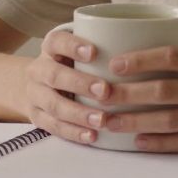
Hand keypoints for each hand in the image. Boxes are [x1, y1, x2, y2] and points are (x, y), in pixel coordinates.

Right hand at [21, 30, 111, 145]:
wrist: (38, 85)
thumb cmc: (72, 65)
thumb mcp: (79, 52)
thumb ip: (103, 48)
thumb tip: (143, 47)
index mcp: (50, 48)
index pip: (57, 42)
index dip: (73, 46)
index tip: (94, 52)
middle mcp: (39, 69)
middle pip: (54, 75)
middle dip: (80, 83)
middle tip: (105, 91)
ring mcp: (35, 95)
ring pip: (54, 105)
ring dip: (79, 114)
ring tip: (102, 120)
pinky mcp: (37, 117)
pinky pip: (53, 127)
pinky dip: (73, 132)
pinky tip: (92, 135)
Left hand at [101, 46, 177, 152]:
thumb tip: (154, 62)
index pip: (172, 56)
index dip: (141, 59)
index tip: (115, 63)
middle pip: (164, 90)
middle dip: (127, 94)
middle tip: (100, 95)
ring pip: (170, 119)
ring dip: (135, 122)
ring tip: (109, 123)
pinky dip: (160, 143)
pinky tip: (140, 142)